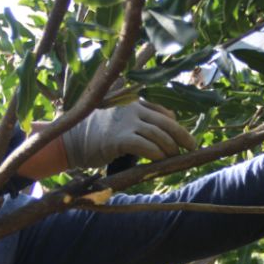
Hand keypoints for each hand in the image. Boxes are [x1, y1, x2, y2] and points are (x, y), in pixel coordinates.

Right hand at [62, 100, 196, 168]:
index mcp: (134, 103)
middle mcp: (132, 109)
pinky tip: (160, 160)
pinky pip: (146, 146)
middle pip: (167, 123)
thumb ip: (138, 122)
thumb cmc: (95, 134)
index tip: (185, 140)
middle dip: (183, 137)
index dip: (177, 127)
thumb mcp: (119, 122)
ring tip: (175, 158)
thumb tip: (164, 130)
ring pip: (159, 135)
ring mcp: (126, 123)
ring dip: (171, 148)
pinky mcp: (119, 139)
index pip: (164, 113)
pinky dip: (157, 154)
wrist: (71, 140)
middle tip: (192, 148)